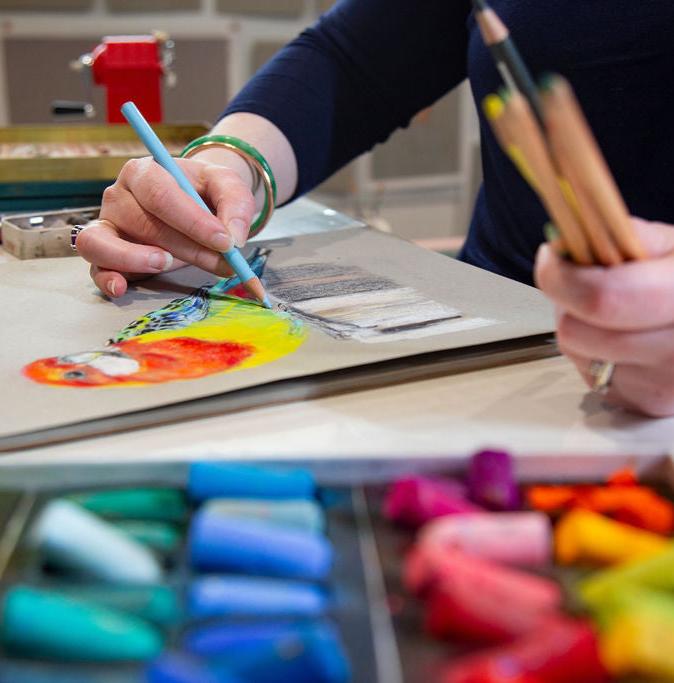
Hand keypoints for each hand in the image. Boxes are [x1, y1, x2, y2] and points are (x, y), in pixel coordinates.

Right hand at [76, 156, 255, 297]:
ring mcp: (108, 226)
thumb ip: (236, 205)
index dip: (193, 221)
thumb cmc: (204, 191)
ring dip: (133, 258)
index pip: (161, 194)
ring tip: (166, 264)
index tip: (225, 242)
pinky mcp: (106, 253)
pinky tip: (122, 288)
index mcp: (144, 172)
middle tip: (221, 263)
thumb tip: (233, 240)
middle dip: (187, 248)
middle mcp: (119, 196)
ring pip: (103, 243)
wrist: (192, 200)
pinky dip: (106, 279)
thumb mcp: (227, 185)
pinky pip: (95, 268)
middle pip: (143, 223)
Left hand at [535, 217, 673, 416]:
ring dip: (579, 328)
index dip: (563, 277)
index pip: (602, 298)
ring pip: (576, 354)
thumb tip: (570, 244)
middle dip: (567, 301)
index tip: (553, 259)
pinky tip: (623, 340)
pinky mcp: (646, 404)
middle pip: (576, 331)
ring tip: (611, 312)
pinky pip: (590, 374)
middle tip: (581, 282)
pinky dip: (594, 354)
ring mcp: (664, 385)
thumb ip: (626, 237)